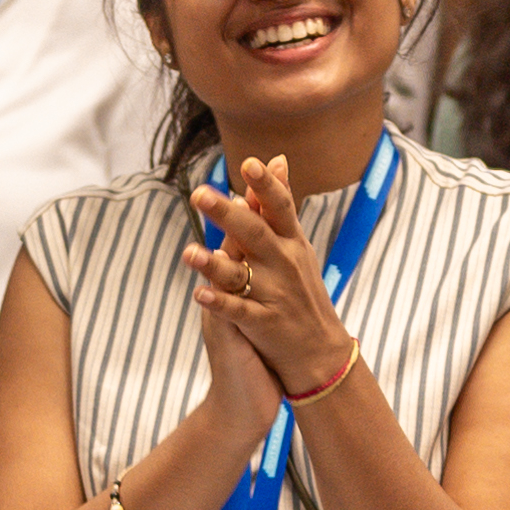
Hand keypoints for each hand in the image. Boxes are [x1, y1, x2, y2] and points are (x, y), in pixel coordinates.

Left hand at [181, 150, 356, 409]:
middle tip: (199, 195)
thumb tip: (276, 158)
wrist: (320, 351)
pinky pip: (239, 312)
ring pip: (241, 275)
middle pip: (255, 235)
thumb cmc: (302, 290)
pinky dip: (220, 303)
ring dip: (214, 263)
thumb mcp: (296, 244)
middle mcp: (285, 265)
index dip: (266, 186)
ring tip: (189, 252)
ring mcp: (275, 295)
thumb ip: (279, 204)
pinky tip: (199, 294)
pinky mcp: (265, 325)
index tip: (249, 163)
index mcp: (291, 242)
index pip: (280, 207)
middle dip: (228, 214)